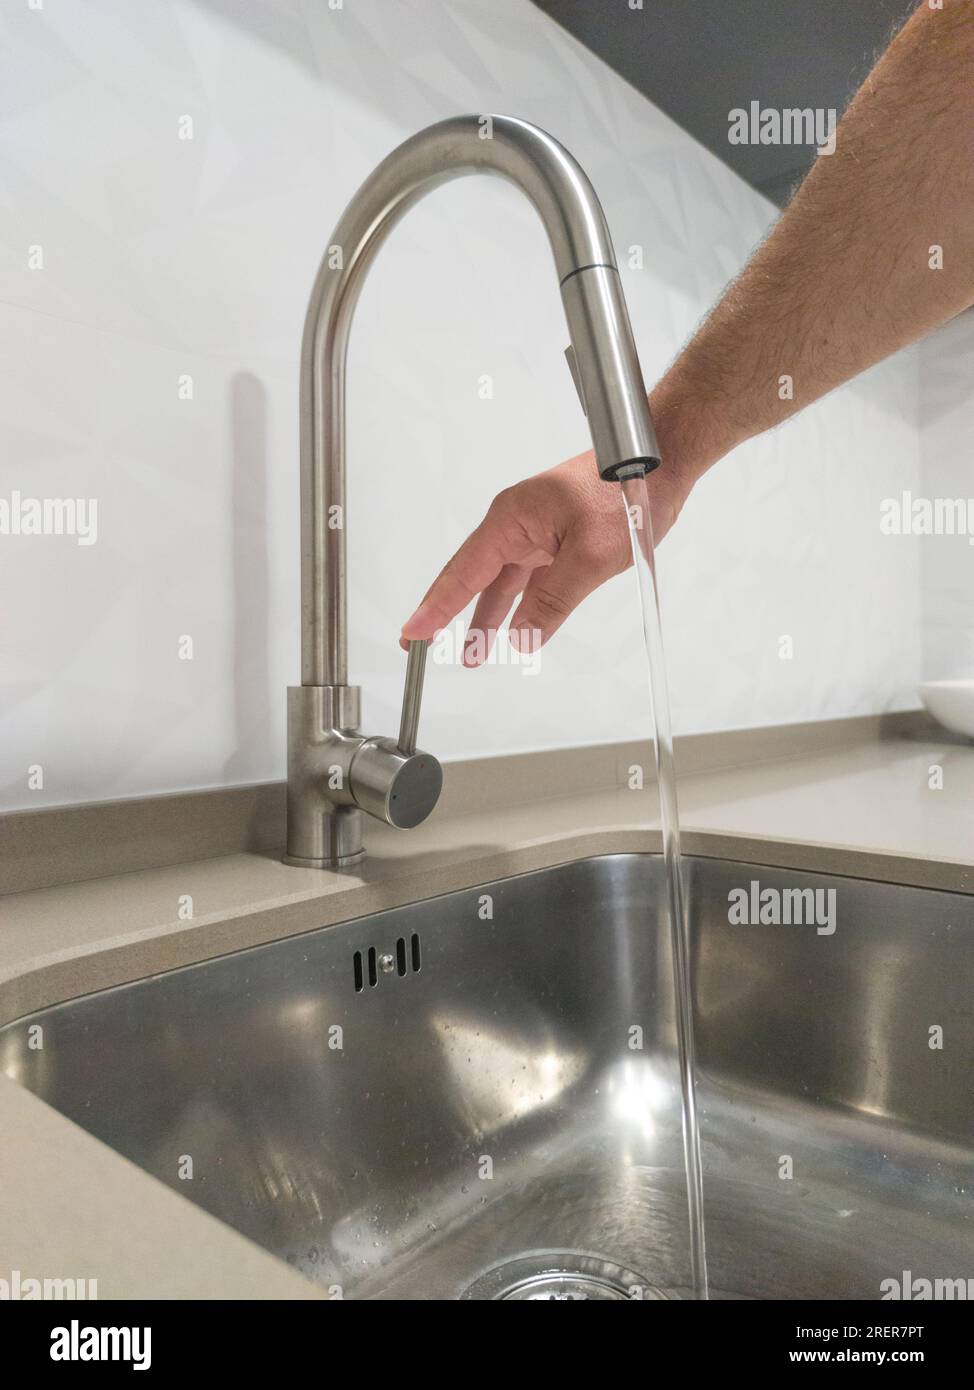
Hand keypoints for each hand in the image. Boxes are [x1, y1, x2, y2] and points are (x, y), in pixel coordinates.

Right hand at [400, 445, 693, 663]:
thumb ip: (552, 601)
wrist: (659, 464)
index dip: (436, 607)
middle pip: (473, 578)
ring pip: (501, 582)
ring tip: (472, 654)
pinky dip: (518, 605)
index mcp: (511, 518)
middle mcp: (516, 523)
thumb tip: (523, 637)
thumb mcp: (589, 557)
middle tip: (420, 646)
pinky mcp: (555, 539)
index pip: (463, 572)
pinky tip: (512, 628)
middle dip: (449, 615)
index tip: (412, 632)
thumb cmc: (626, 493)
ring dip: (488, 617)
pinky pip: (527, 578)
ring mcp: (535, 531)